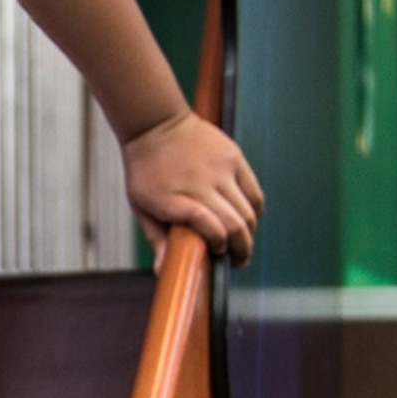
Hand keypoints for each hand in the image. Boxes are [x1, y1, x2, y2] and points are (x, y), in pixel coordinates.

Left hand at [122, 108, 263, 263]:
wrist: (155, 125)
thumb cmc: (145, 172)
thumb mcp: (141, 205)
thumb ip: (155, 238)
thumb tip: (162, 272)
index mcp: (173, 198)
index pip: (208, 225)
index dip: (218, 243)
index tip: (217, 253)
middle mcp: (199, 184)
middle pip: (235, 224)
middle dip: (241, 249)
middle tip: (238, 261)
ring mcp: (220, 169)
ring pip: (248, 212)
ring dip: (249, 233)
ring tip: (242, 244)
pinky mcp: (234, 158)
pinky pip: (254, 193)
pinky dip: (255, 212)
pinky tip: (247, 221)